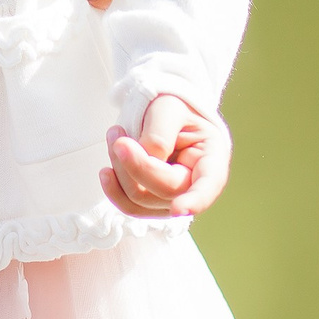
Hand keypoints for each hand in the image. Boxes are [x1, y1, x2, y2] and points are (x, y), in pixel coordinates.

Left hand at [100, 96, 230, 218]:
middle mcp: (196, 185)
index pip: (207, 185)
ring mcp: (175, 198)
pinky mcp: (153, 203)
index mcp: (212, 159)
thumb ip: (159, 136)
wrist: (164, 114)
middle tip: (116, 134)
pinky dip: (115, 190)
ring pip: (143, 199)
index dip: (195, 200)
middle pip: (166, 190)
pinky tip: (107, 172)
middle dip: (136, 164)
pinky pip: (131, 207)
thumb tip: (146, 162)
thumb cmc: (173, 110)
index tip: (177, 209)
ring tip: (115, 136)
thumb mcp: (169, 109)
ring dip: (121, 170)